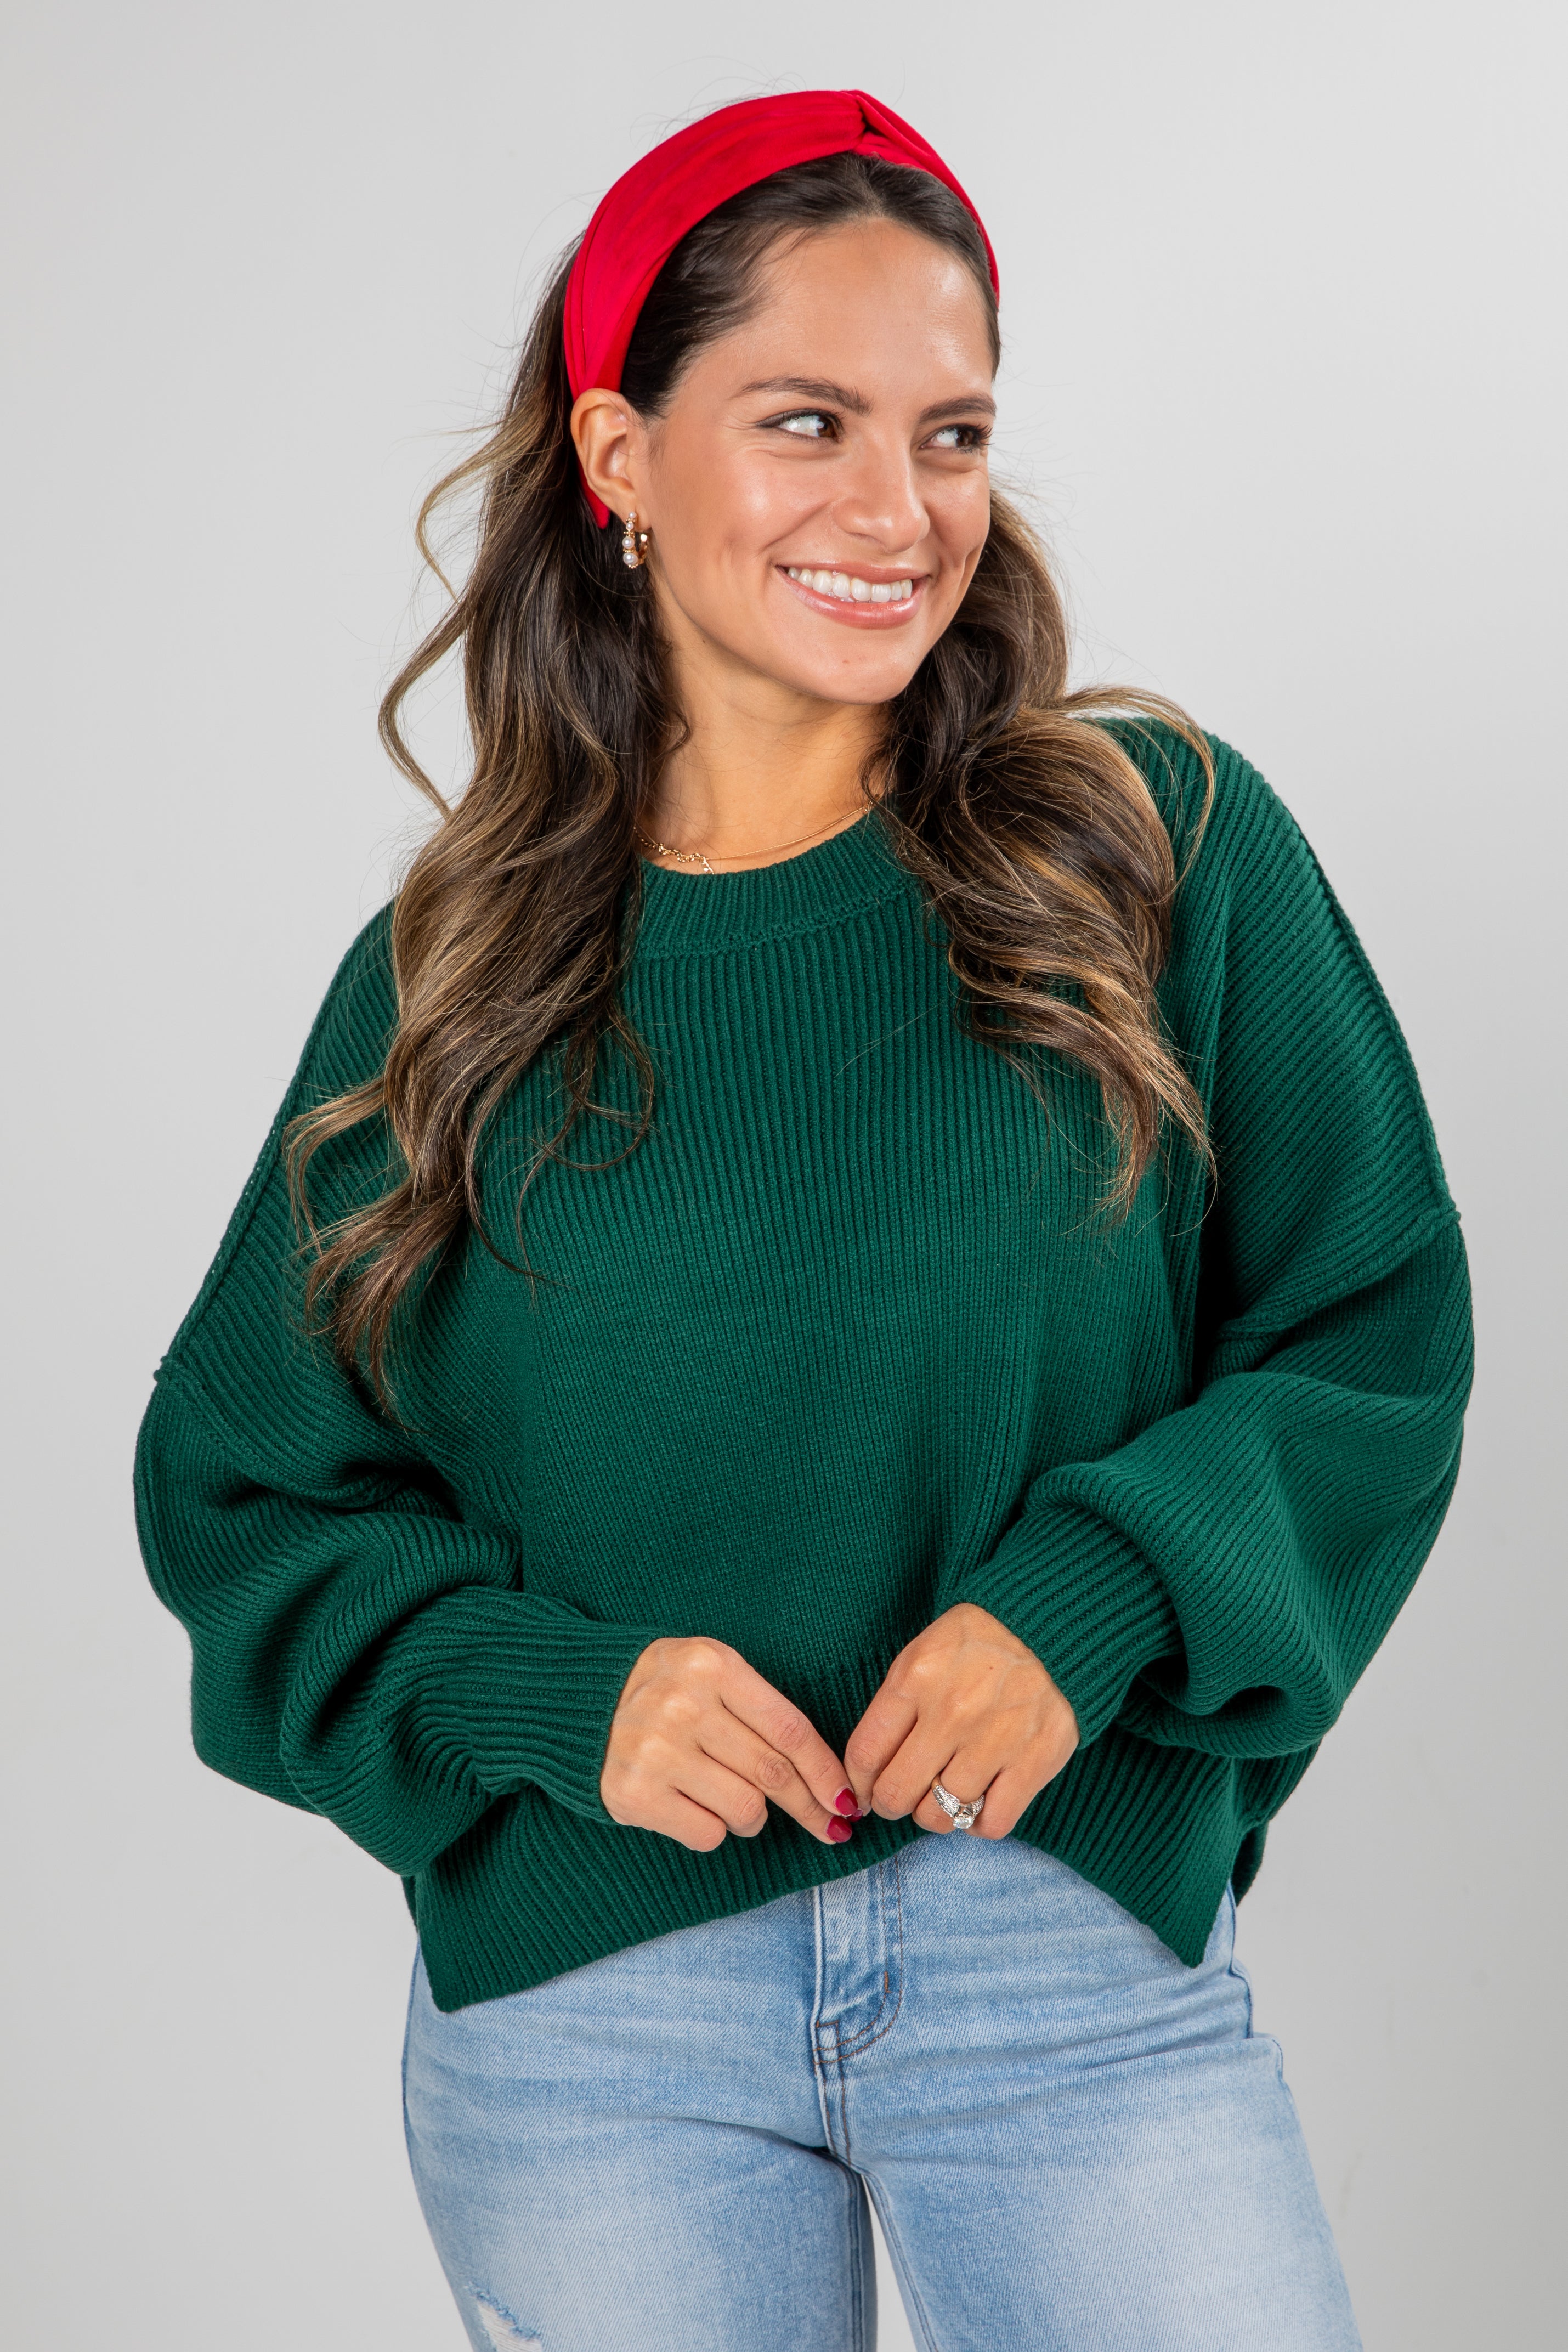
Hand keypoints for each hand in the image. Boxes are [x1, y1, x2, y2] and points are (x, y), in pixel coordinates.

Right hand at [602, 1636, 858, 1851]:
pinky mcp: (633, 1793)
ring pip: (745, 1809)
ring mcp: (655, 1751)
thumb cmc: (663, 1688)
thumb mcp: (711, 1672)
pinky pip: (706, 1833)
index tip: (847, 1799)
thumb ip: (761, 1712)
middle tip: (831, 1827)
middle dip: (810, 1807)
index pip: (789, 1730)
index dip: (826, 1771)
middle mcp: (684, 1706)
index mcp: (713, 1666)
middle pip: (773, 1773)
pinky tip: (693, 1806)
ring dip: (752, 1817)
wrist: (575, 1699)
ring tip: (732, 1800)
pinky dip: (713, 1829)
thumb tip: (827, 1781)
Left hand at [844, 1603, 1078, 1837]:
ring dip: (936, 1815)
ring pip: (942, 1816)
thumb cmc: (978, 1646)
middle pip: (896, 1793)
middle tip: (903, 1795)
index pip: (864, 1755)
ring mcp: (995, 1739)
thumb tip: (865, 1776)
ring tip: (944, 1794)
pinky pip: (992, 1823)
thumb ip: (892, 1709)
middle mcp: (952, 1712)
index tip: (865, 1789)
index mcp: (916, 1678)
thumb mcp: (923, 1654)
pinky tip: (980, 1803)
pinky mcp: (1035, 1761)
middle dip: (892, 1804)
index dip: (858, 1784)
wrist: (1053, 1630)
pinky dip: (980, 1824)